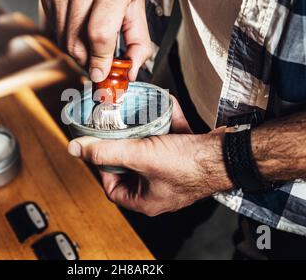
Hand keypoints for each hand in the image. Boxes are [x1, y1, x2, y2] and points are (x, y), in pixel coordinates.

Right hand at [40, 0, 151, 81]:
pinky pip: (53, 29)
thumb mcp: (137, 4)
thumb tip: (130, 71)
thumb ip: (139, 42)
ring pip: (62, 40)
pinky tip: (77, 24)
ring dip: (76, 50)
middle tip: (98, 61)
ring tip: (89, 39)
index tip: (101, 73)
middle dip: (88, 61)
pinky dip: (66, 36)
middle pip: (77, 43)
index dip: (100, 61)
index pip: (99, 35)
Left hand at [67, 97, 233, 215]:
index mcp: (145, 200)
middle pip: (130, 167)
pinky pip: (168, 141)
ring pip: (149, 151)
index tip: (101, 148)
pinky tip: (165, 107)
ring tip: (139, 115)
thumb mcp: (139, 156)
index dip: (103, 168)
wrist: (229, 154)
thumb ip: (106, 151)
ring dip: (145, 131)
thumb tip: (77, 149)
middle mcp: (158, 189)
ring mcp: (172, 173)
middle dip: (125, 144)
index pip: (112, 188)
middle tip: (119, 128)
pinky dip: (166, 124)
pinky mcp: (184, 158)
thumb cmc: (189, 164)